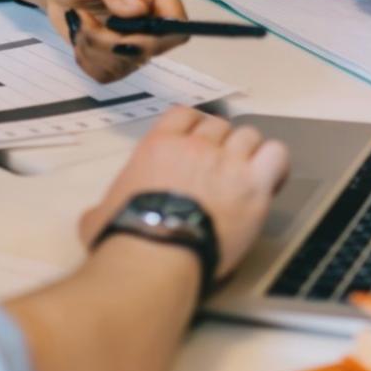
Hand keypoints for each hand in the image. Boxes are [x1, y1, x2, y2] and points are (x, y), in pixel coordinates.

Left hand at [42, 0, 189, 82]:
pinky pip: (106, 74)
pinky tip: (80, 35)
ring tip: (79, 21)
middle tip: (84, 20)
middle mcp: (150, 17)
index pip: (177, 22)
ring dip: (93, 49)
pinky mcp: (115, 57)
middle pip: (150, 50)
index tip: (122, 32)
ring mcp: (134, 40)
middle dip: (111, 42)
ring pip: (125, 65)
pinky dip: (86, 59)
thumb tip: (138, 9)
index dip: (158, 36)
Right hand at [79, 106, 288, 279]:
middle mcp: (195, 147)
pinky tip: (271, 179)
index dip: (195, 127)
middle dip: (222, 143)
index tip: (198, 142)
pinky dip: (275, 164)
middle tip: (222, 168)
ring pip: (250, 136)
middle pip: (220, 126)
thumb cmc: (125, 236)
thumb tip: (94, 218)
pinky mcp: (253, 186)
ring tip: (248, 175)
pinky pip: (276, 155)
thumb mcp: (98, 216)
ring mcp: (227, 163)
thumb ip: (102, 207)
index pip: (185, 115)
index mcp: (158, 147)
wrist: (155, 255)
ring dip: (249, 153)